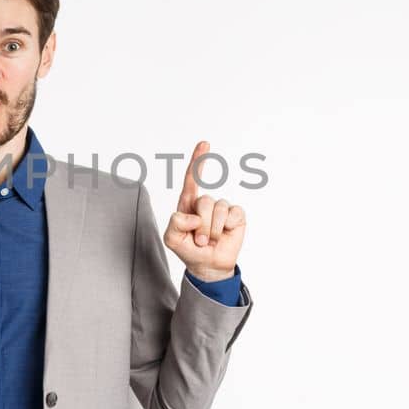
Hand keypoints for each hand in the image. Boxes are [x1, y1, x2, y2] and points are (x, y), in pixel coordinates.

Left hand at [163, 141, 245, 281]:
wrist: (208, 265)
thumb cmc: (189, 249)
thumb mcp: (172, 239)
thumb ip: (175, 224)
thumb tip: (194, 215)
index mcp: (188, 203)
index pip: (192, 179)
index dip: (198, 160)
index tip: (204, 143)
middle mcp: (205, 203)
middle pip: (204, 202)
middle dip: (201, 225)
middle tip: (199, 241)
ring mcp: (222, 208)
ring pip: (218, 210)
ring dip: (212, 230)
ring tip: (209, 241)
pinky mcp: (236, 215)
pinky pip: (232, 214)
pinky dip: (227, 227)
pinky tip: (225, 234)